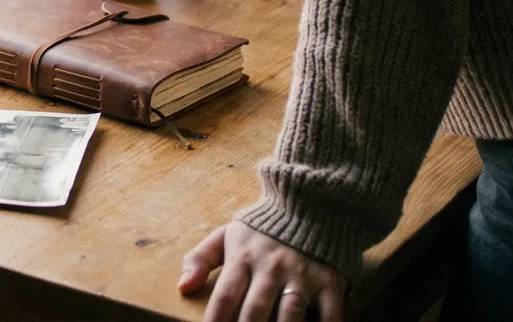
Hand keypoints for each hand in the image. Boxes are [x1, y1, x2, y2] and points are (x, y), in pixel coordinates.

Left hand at [177, 220, 345, 321]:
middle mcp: (271, 267)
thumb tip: (182, 288)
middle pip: (255, 312)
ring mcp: (302, 275)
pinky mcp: (330, 282)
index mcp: (243, 257)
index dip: (215, 321)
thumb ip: (200, 259)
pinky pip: (330, 315)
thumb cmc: (263, 228)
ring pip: (290, 315)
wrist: (311, 203)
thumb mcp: (227, 235)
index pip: (224, 297)